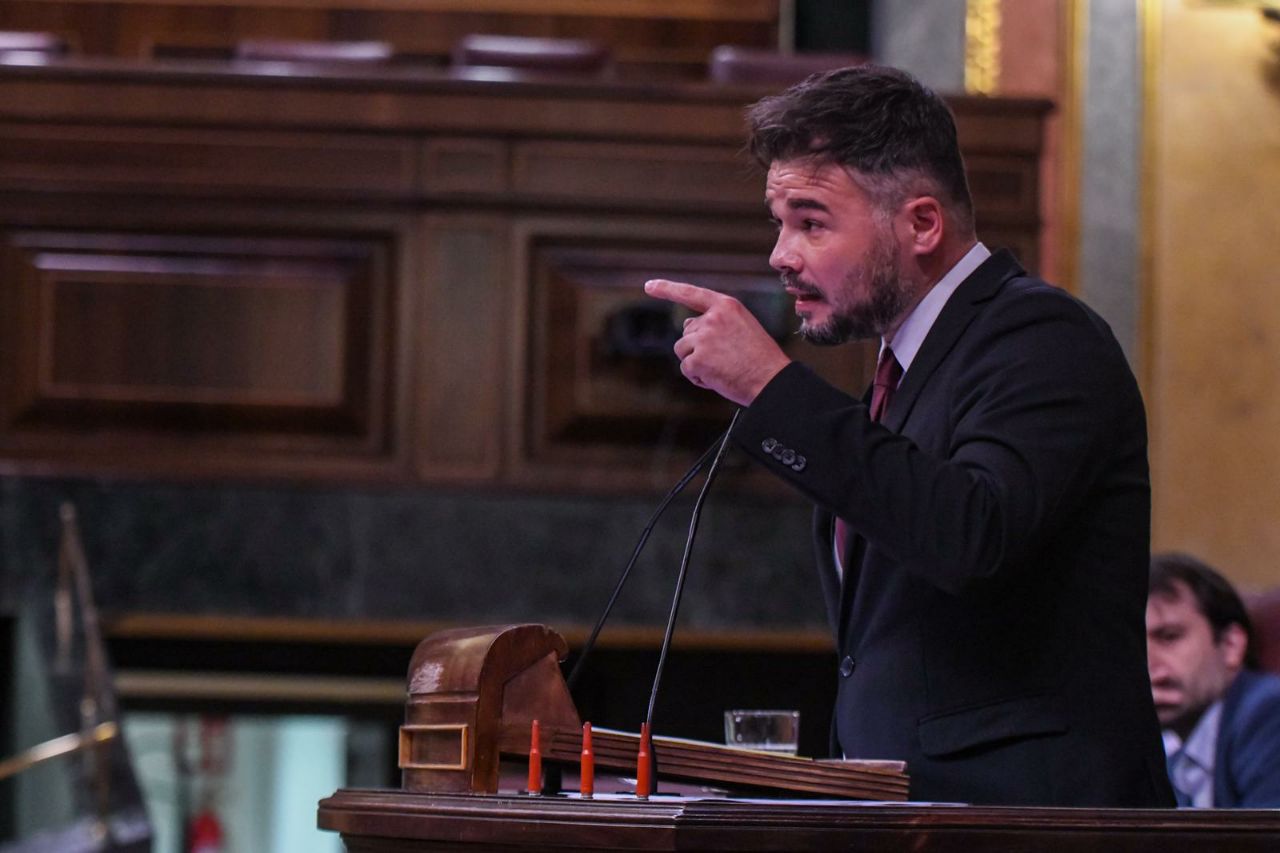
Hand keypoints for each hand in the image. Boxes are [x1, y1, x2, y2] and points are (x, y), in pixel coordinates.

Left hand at [644, 279, 790, 406]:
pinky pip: (686, 368)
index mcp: (726, 306)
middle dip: (697, 346)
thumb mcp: (743, 326)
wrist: (771, 380)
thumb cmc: (760, 357)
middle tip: (724, 358)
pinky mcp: (697, 359)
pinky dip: (698, 377)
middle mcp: (712, 318)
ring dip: (695, 362)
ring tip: (721, 368)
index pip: (691, 293)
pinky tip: (717, 378)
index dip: (667, 289)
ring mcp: (703, 338)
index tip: (650, 286)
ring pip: (682, 350)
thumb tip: (687, 325)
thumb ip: (716, 322)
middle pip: (687, 331)